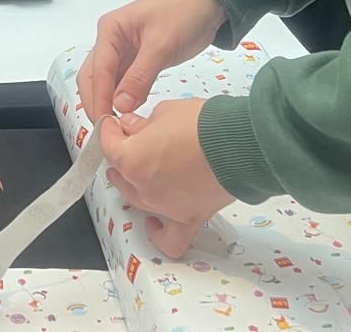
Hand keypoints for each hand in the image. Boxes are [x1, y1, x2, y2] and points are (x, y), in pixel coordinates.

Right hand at [78, 0, 226, 117]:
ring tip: (114, 127)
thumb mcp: (161, 45)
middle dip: (96, 102)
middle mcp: (110, 40)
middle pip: (93, 76)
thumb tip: (120, 105)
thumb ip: (139, 76)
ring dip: (106, 102)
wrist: (206, 5)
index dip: (99, 97)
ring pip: (105, 81)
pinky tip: (125, 114)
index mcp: (110, 29)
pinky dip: (121, 98)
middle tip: (106, 129)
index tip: (104, 122)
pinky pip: (121, 82)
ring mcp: (121, 51)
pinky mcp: (135, 61)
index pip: (98, 69)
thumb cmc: (183, 15)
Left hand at [100, 104, 235, 256]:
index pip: (108, 145)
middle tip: (129, 141)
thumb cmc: (205, 125)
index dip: (109, 130)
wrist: (242, 144)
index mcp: (132, 160)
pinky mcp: (188, 219)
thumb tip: (132, 127)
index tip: (113, 124)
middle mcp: (144, 189)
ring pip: (138, 202)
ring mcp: (165, 207)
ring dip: (134, 186)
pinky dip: (159, 234)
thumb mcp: (165, 112)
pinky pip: (169, 239)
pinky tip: (155, 225)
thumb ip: (142, 124)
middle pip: (120, 174)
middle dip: (121, 155)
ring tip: (141, 172)